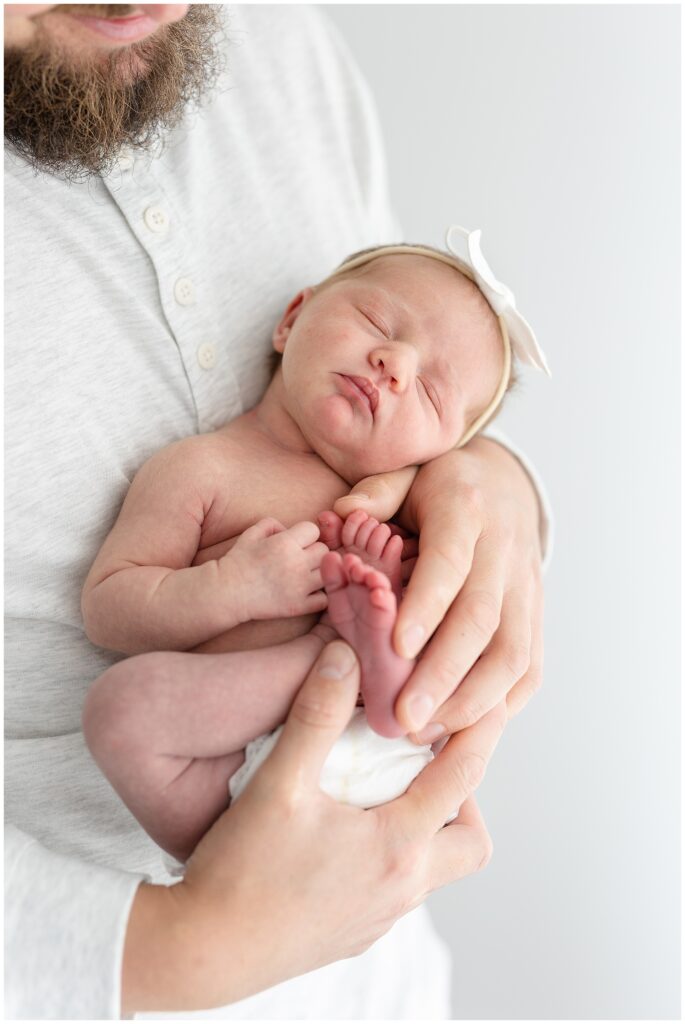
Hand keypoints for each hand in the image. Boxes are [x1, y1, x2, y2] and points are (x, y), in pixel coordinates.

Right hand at [122, 640, 504, 1013]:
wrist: (205, 953)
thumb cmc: (241, 871)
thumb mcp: (278, 784)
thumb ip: (315, 716)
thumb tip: (344, 657)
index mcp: (394, 846)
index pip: (463, 778)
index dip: (481, 732)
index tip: (489, 700)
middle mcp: (401, 888)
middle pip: (472, 842)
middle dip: (467, 797)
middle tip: (432, 759)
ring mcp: (380, 918)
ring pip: (436, 867)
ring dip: (429, 824)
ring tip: (391, 786)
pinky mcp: (356, 933)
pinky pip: (400, 888)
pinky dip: (396, 851)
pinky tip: (352, 829)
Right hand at [222, 517, 327, 621]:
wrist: (226, 593)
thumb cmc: (238, 561)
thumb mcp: (251, 533)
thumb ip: (272, 524)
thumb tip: (289, 529)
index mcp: (284, 543)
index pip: (314, 530)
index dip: (305, 535)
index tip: (296, 544)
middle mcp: (295, 563)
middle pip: (324, 551)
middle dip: (314, 553)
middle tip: (302, 560)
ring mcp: (299, 586)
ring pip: (328, 572)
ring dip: (319, 573)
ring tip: (307, 576)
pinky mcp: (298, 606)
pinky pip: (324, 598)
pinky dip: (320, 596)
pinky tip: (308, 593)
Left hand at [334, 437, 544, 737]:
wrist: (504, 486)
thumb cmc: (439, 487)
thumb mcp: (407, 472)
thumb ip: (376, 492)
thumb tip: (345, 512)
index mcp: (467, 511)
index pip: (450, 562)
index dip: (427, 605)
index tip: (396, 647)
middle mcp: (505, 552)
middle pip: (483, 619)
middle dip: (444, 673)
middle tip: (404, 716)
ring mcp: (527, 588)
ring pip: (513, 653)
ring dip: (472, 700)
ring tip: (424, 731)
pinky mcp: (536, 617)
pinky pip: (529, 668)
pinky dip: (500, 704)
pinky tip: (461, 728)